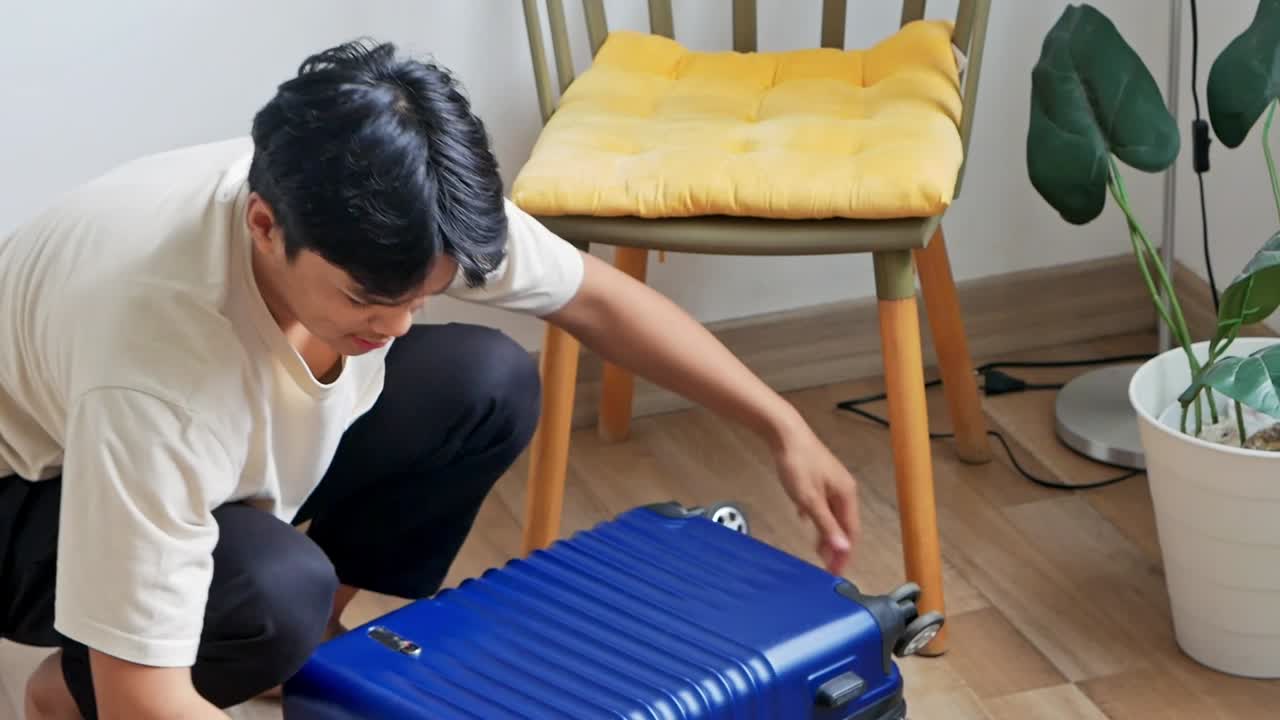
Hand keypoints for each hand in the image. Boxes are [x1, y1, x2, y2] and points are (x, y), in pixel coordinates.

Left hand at [773, 426, 861, 574]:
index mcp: (846, 495)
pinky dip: (816, 516)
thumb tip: (843, 549)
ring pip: (832, 514)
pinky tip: (805, 519)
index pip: (851, 532)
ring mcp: (832, 482)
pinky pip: (821, 502)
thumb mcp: (810, 500)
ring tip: (817, 549)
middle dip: (836, 546)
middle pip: (844, 524)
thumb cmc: (798, 464)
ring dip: (826, 532)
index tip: (836, 572)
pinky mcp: (819, 476)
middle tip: (827, 566)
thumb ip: (826, 525)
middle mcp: (844, 489)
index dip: (844, 553)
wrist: (785, 432)